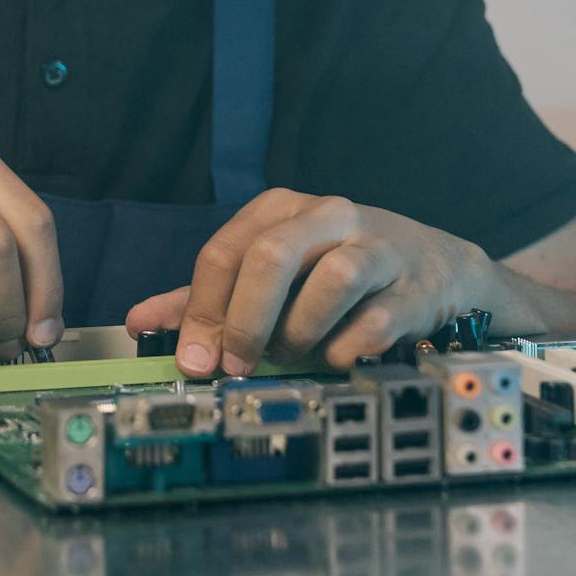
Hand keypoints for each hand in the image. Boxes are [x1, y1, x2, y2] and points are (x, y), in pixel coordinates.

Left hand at [123, 189, 498, 375]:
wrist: (434, 268)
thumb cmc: (338, 267)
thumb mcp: (270, 271)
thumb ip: (206, 295)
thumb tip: (140, 320)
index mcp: (281, 210)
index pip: (224, 252)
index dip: (202, 312)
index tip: (194, 360)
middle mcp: (328, 217)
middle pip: (273, 256)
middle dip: (245, 320)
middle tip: (236, 365)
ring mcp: (377, 247)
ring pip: (333, 280)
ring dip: (301, 331)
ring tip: (294, 353)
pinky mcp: (415, 286)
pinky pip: (377, 321)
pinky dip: (348, 348)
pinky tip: (337, 358)